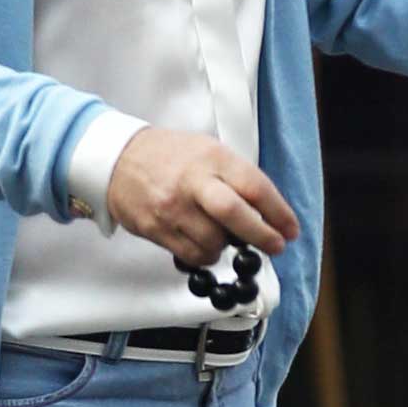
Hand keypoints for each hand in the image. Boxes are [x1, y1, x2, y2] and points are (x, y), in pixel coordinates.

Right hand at [106, 127, 300, 271]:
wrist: (117, 159)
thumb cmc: (169, 156)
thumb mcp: (208, 151)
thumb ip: (236, 178)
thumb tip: (267, 214)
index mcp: (212, 158)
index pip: (255, 187)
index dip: (279, 213)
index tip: (289, 229)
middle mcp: (193, 182)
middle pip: (235, 215)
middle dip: (262, 236)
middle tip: (275, 246)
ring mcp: (172, 207)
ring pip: (214, 242)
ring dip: (227, 247)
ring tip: (224, 237)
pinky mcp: (156, 228)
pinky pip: (192, 254)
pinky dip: (205, 255)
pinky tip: (204, 244)